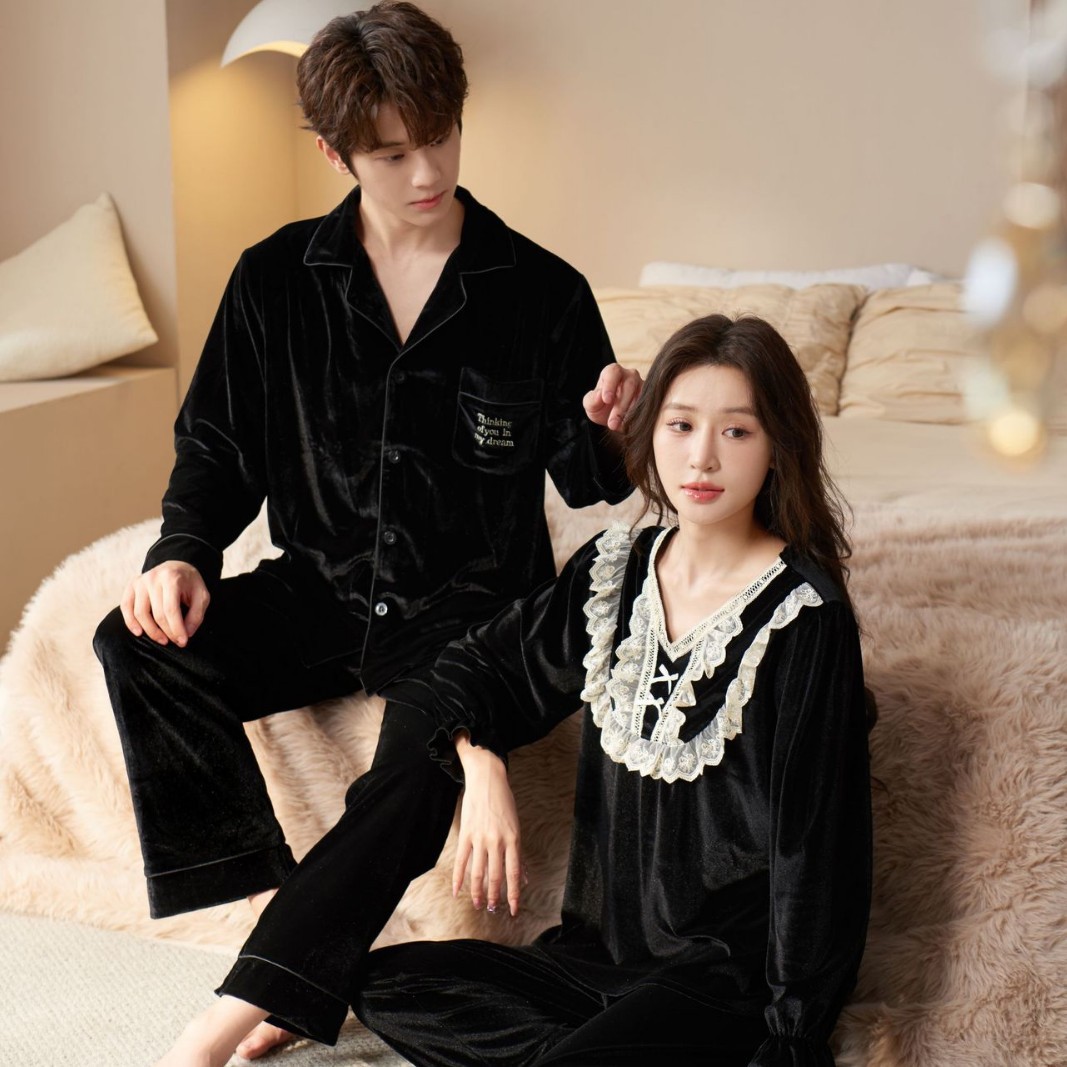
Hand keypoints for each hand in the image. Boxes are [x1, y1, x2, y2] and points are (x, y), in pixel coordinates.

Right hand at [119, 561, 209, 647]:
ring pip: (140, 613)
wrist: (177, 566)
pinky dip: (130, 622)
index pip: (171, 610)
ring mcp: (140, 581)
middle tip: (175, 642)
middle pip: (156, 614)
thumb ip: (196, 615)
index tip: (183, 641)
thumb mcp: (202, 596)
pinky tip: (139, 632)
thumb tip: (186, 633)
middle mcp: (153, 578)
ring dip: (150, 631)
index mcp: (172, 579)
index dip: (176, 628)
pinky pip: (126, 607)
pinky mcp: (131, 586)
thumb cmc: (190, 583)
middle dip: (167, 632)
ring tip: (162, 640)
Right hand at [453, 733, 522, 916]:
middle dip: (495, 897)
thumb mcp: (516, 826)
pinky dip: (458, 878)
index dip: (514, 894)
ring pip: (478, 872)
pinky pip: (461, 861)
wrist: (487, 780)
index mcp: (513, 839)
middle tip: (494, 909)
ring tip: (479, 904)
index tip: (514, 910)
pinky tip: (457, 891)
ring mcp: (480, 838)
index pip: (514, 874)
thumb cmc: (505, 803)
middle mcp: (497, 841)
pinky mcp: (466, 834)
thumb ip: (518, 853)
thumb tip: (524, 878)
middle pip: (496, 876)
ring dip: (478, 892)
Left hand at [583, 363, 642, 431]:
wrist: (612, 418)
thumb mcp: (591, 405)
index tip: (606, 400)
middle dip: (620, 406)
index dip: (610, 385)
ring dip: (630, 414)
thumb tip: (599, 396)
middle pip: (629, 385)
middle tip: (612, 423)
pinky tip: (631, 426)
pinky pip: (648, 405)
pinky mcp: (651, 397)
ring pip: (641, 396)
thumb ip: (592, 400)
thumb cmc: (601, 406)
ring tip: (620, 427)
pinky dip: (639, 416)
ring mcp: (642, 385)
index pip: (613, 372)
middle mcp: (630, 375)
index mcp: (613, 372)